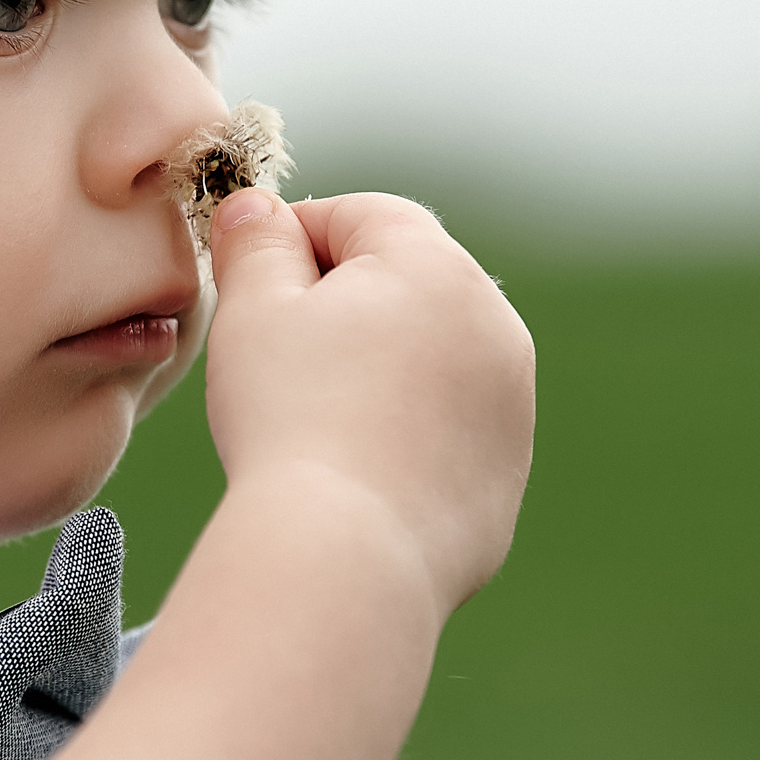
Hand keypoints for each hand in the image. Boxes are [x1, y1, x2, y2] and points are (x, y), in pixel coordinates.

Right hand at [203, 190, 535, 620]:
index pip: (361, 215)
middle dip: (341, 301)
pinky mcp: (507, 470)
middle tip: (274, 353)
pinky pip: (449, 425)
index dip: (292, 236)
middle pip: (405, 281)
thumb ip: (255, 243)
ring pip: (432, 354)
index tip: (248, 281)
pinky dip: (406, 429)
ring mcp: (512, 402)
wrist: (347, 556)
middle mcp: (494, 324)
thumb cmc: (290, 419)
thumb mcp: (251, 310)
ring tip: (313, 415)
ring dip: (379, 364)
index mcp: (437, 267)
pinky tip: (350, 466)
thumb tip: (256, 204)